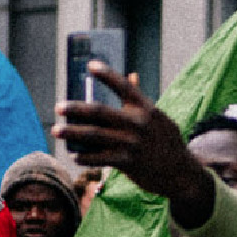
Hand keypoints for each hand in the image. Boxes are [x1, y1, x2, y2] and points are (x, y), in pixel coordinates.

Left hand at [53, 63, 211, 212]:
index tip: (90, 65)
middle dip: (76, 109)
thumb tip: (131, 75)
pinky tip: (73, 155)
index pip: (124, 86)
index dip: (107, 74)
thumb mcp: (157, 117)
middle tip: (58, 107)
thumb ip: (140, 99)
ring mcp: (132, 143)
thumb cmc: (164, 140)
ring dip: (72, 133)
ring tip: (56, 131)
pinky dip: (84, 157)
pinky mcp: (128, 162)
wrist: (180, 171)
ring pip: (95, 135)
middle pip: (100, 112)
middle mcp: (138, 123)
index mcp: (145, 108)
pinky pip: (100, 158)